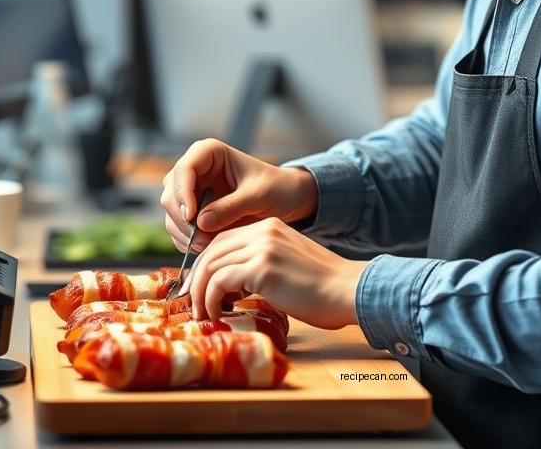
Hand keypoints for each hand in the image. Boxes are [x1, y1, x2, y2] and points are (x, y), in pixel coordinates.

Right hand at [160, 138, 317, 251]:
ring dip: (186, 234)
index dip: (183, 192)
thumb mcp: (259, 195)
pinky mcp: (193, 213)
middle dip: (183, 219)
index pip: (184, 168)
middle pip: (171, 193)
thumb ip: (232, 207)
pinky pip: (179, 230)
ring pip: (172, 215)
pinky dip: (189, 242)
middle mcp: (195, 170)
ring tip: (210, 244)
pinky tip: (208, 247)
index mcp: (210, 153)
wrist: (286, 200)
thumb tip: (200, 222)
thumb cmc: (277, 188)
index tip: (191, 217)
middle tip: (203, 239)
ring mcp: (191, 193)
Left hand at [184, 216, 367, 329]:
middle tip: (193, 304)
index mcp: (269, 226)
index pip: (223, 239)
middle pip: (212, 250)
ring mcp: (262, 247)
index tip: (200, 288)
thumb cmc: (322, 286)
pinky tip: (217, 315)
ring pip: (211, 265)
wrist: (347, 289)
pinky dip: (211, 300)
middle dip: (197, 278)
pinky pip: (220, 281)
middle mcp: (263, 230)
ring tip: (204, 315)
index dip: (207, 264)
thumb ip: (261, 263)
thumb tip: (232, 286)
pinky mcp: (262, 268)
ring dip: (201, 293)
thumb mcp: (288, 262)